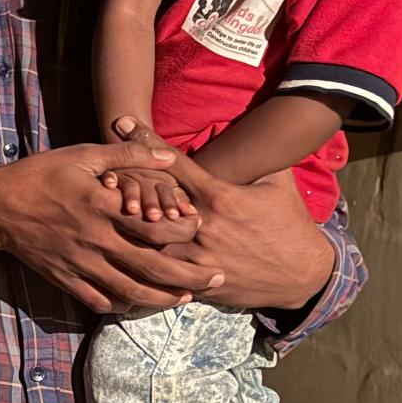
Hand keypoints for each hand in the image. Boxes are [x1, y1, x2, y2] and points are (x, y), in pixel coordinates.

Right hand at [0, 142, 221, 313]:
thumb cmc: (39, 175)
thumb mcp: (82, 155)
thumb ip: (127, 156)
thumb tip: (167, 155)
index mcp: (102, 207)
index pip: (155, 226)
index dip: (184, 229)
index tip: (201, 227)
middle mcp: (95, 240)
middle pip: (152, 266)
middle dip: (189, 276)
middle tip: (216, 279)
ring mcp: (80, 264)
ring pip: (129, 290)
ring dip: (162, 297)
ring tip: (185, 298)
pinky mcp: (65, 278)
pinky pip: (98, 300)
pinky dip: (121, 305)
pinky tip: (138, 303)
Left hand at [113, 117, 333, 310]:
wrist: (304, 275)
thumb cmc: (290, 225)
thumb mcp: (278, 184)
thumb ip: (256, 157)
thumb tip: (247, 126)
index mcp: (220, 197)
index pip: (175, 163)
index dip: (148, 141)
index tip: (124, 122)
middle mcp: (203, 226)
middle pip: (152, 200)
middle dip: (126, 183)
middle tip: (98, 168)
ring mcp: (197, 256)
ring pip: (150, 239)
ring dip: (126, 225)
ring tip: (98, 210)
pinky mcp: (196, 280)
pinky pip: (161, 271)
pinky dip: (140, 262)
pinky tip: (116, 255)